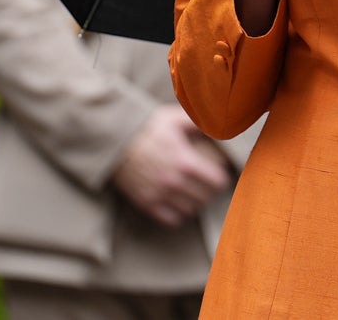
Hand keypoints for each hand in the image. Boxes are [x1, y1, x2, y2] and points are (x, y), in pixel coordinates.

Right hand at [110, 106, 231, 226]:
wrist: (114, 140)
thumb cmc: (146, 127)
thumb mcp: (174, 118)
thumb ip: (199, 123)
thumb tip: (219, 126)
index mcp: (185, 161)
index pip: (216, 182)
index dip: (222, 179)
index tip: (222, 176)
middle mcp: (174, 182)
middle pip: (205, 198)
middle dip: (211, 192)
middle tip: (211, 186)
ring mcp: (159, 194)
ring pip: (189, 210)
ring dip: (196, 204)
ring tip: (196, 195)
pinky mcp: (146, 203)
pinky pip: (170, 219)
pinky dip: (179, 215)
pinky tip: (180, 205)